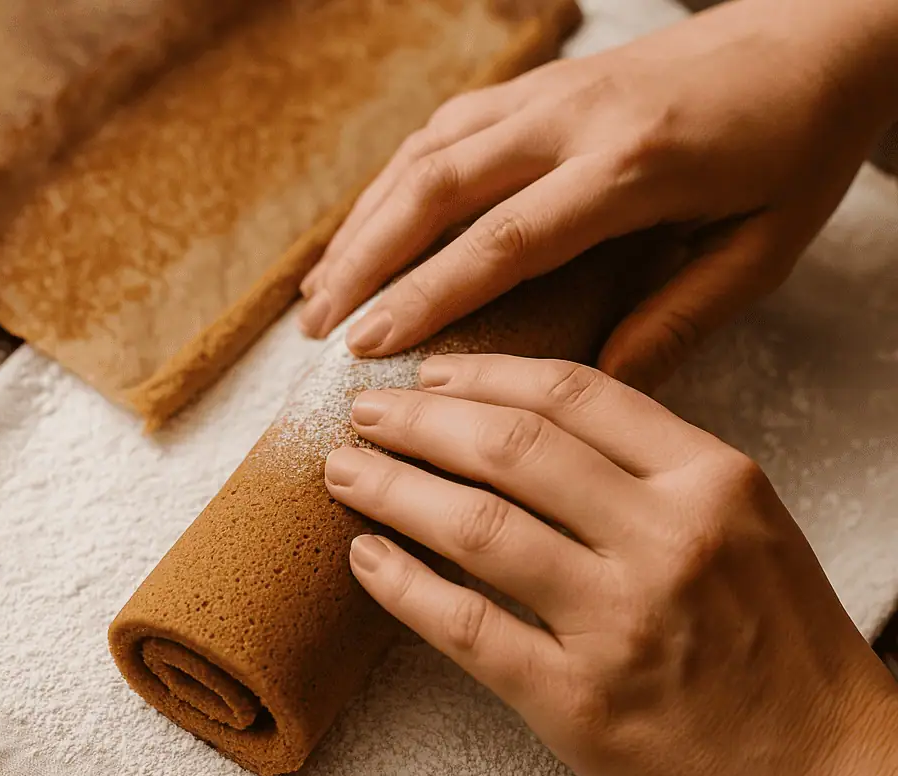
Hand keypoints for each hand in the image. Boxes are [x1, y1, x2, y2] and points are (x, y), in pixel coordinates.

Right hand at [301, 0, 897, 389]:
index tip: (370, 346)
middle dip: (364, 260)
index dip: (428, 294)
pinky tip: (364, 229)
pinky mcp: (540, 85)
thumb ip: (679, 316)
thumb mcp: (761, 249)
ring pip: (425, 153)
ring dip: (362, 222)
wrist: (817, 36)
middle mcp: (573, 119)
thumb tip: (596, 380)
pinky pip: (443, 130)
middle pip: (438, 187)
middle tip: (317, 329)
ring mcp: (549, 92)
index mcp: (632, 167)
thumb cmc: (794, 151)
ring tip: (317, 293)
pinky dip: (392, 183)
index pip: (505, 240)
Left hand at [324, 354, 897, 775]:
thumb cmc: (788, 655)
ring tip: (345, 473)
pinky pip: (468, 626)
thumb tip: (533, 434)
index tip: (427, 375)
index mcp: (713, 481)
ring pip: (477, 524)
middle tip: (362, 413)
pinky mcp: (581, 703)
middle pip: (511, 446)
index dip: (483, 375)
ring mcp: (623, 620)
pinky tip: (365, 561)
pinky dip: (404, 586)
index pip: (574, 394)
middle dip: (419, 420)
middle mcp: (669, 537)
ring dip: (394, 489)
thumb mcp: (746, 532)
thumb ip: (655, 476)